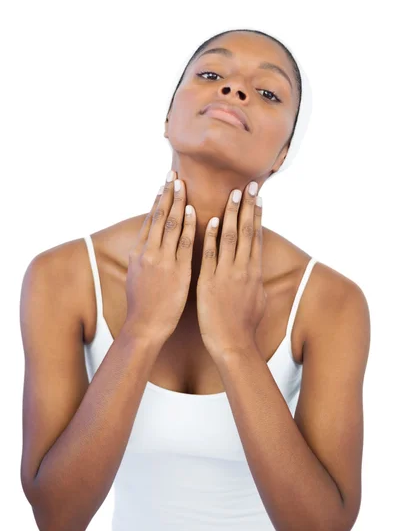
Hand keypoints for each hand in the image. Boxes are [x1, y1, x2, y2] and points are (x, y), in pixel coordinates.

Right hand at [124, 170, 195, 343]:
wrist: (145, 326)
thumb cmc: (143, 306)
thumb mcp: (136, 277)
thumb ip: (142, 259)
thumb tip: (145, 246)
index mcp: (139, 253)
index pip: (150, 221)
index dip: (157, 201)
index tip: (163, 184)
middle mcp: (148, 252)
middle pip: (159, 216)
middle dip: (166, 193)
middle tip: (173, 173)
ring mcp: (162, 260)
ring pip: (170, 225)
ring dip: (177, 202)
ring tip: (182, 183)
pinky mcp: (176, 270)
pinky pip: (184, 243)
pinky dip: (188, 226)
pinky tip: (193, 210)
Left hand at [196, 181, 265, 358]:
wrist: (233, 344)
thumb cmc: (244, 326)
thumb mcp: (258, 300)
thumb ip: (256, 282)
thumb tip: (258, 272)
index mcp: (254, 272)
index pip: (255, 237)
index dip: (256, 216)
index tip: (258, 198)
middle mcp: (243, 269)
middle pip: (245, 231)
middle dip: (247, 207)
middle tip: (248, 185)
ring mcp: (227, 274)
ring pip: (229, 238)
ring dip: (230, 214)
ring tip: (232, 194)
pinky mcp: (210, 282)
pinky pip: (210, 255)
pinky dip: (210, 237)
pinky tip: (209, 220)